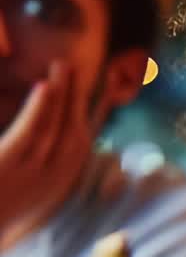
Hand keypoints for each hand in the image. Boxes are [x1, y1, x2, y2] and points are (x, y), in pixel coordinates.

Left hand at [0, 62, 93, 247]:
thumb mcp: (23, 190)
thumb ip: (34, 169)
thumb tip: (45, 141)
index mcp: (55, 188)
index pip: (80, 144)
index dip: (94, 115)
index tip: (104, 91)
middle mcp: (49, 183)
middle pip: (71, 133)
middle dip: (78, 100)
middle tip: (80, 67)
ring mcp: (28, 177)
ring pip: (52, 129)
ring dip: (61, 96)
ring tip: (63, 67)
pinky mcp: (6, 169)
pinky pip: (27, 136)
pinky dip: (38, 110)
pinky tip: (45, 87)